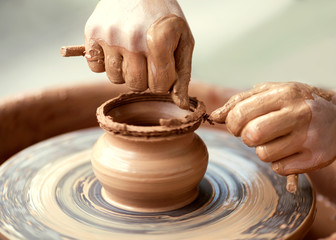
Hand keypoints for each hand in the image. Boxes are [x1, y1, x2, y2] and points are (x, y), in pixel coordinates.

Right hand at [84, 0, 193, 108]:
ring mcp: (110, 36)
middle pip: (136, 85)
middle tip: (146, 59)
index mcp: (159, 42)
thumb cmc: (164, 16)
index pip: (159, 86)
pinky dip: (104, 63)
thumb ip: (182, 73)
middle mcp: (132, 40)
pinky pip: (95, 67)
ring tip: (131, 52)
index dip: (162, 79)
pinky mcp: (92, 32)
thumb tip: (181, 105)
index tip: (162, 66)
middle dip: (144, 77)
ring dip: (124, 71)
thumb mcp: (183, 40)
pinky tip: (114, 49)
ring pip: (115, 79)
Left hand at [210, 82, 335, 175]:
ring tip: (276, 140)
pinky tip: (289, 150)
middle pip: (251, 135)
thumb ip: (240, 102)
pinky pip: (279, 168)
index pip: (240, 113)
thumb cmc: (294, 104)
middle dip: (245, 137)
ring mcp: (309, 137)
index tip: (237, 125)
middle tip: (254, 134)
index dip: (231, 123)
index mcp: (283, 94)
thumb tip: (214, 117)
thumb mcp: (270, 93)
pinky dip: (278, 162)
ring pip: (263, 155)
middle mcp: (299, 113)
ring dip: (263, 150)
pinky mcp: (315, 158)